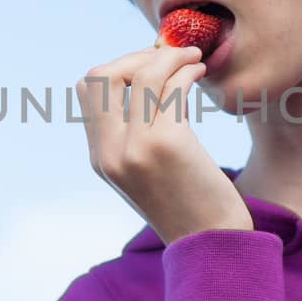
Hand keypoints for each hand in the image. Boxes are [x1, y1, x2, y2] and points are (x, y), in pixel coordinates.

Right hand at [76, 44, 253, 244]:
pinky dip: (185, 70)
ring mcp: (134, 148)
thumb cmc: (189, 205)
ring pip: (140, 74)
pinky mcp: (166, 144)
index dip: (119, 67)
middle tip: (171, 58)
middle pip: (100, 75)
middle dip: (137, 56)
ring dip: (169, 57)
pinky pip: (170, 87)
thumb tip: (148, 80)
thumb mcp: (147, 172)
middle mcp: (109, 153)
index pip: (89, 90)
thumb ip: (134, 135)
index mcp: (99, 158)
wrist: (212, 244)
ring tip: (194, 58)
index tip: (150, 67)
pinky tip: (200, 75)